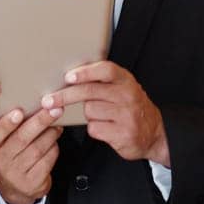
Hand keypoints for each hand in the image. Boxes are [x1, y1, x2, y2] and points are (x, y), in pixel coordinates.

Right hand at [0, 105, 62, 203]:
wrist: (16, 185)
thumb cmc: (14, 151)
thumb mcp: (6, 138)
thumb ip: (14, 122)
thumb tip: (36, 102)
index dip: (6, 124)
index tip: (18, 112)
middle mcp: (1, 161)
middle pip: (21, 139)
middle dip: (40, 121)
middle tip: (54, 109)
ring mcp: (16, 174)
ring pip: (37, 149)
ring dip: (51, 133)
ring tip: (57, 123)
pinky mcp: (32, 183)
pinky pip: (47, 160)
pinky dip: (54, 147)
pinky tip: (54, 141)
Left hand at [43, 62, 169, 165]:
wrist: (155, 131)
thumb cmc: (131, 107)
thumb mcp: (123, 88)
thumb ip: (103, 81)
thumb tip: (70, 78)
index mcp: (126, 80)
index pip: (105, 70)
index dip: (86, 72)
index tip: (68, 76)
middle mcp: (127, 95)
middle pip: (90, 91)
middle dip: (65, 96)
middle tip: (49, 100)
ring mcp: (126, 115)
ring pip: (90, 111)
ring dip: (87, 114)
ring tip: (98, 115)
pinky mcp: (122, 133)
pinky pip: (95, 129)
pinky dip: (94, 129)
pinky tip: (104, 127)